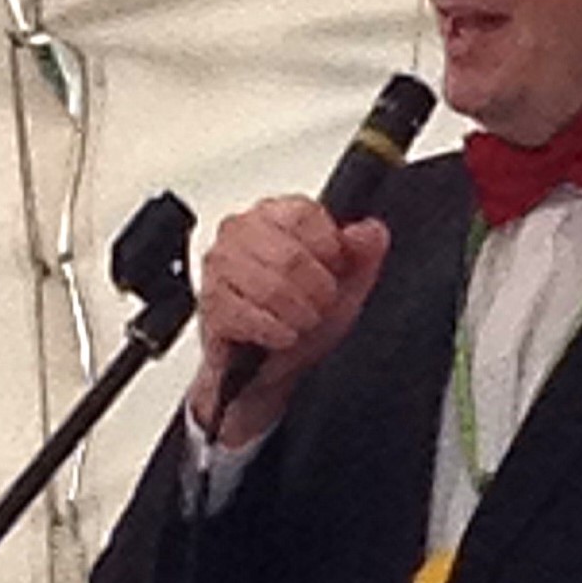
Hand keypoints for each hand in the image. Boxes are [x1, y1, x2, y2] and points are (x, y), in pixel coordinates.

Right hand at [191, 197, 389, 444]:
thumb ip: (362, 254)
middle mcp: (240, 232)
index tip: (334, 271)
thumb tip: (372, 232)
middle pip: (291, 255)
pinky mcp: (209, 302)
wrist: (268, 368)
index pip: (303, 214)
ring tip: (301, 323)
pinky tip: (282, 336)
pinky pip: (246, 315)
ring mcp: (220, 266)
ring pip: (270, 287)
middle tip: (320, 306)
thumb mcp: (346, 286)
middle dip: (317, 291)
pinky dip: (274, 332)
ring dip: (297, 314)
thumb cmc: (301, 318)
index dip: (329, 250)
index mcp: (274, 214)